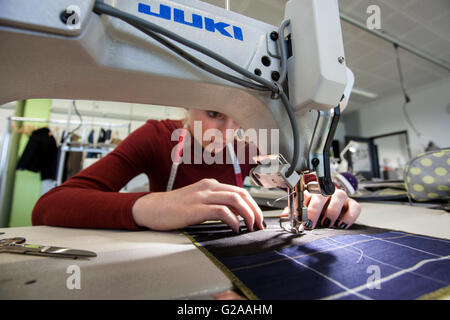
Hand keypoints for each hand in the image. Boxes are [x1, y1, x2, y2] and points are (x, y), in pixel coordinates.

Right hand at [132, 178, 263, 232]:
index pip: (239, 191)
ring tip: (250, 227)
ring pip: (235, 200)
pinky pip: (222, 211)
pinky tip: (234, 228)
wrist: (151, 208)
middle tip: (260, 224)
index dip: (253, 204)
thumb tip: (235, 215)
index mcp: (210, 184)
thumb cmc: (173, 208)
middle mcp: (208, 187)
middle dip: (255, 209)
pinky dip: (233, 220)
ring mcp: (202, 196)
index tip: (258, 217)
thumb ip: (214, 203)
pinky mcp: (196, 208)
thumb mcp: (197, 201)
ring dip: (248, 214)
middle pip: (241, 194)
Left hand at [281, 189, 360, 228]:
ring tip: (327, 223)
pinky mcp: (352, 204)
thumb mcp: (302, 210)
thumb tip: (283, 217)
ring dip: (332, 210)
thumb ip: (293, 212)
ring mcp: (340, 197)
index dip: (301, 205)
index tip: (297, 218)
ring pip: (339, 196)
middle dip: (314, 210)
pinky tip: (341, 225)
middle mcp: (326, 192)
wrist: (331, 209)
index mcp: (312, 191)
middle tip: (310, 224)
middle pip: (321, 194)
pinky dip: (349, 216)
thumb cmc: (314, 209)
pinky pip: (355, 207)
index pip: (305, 193)